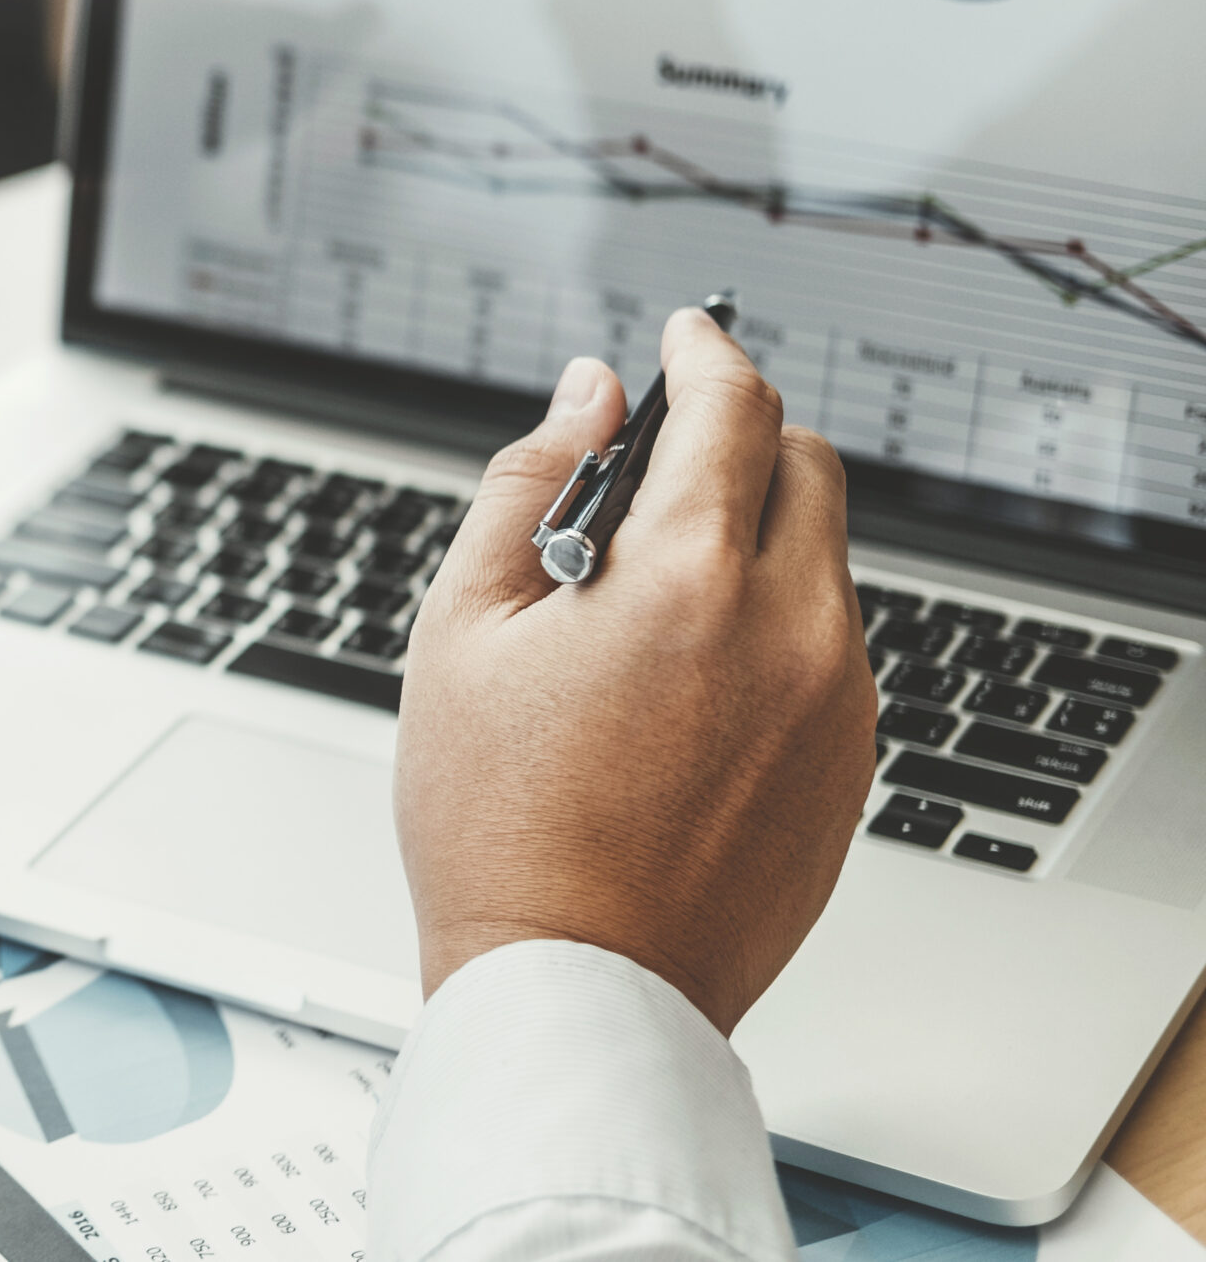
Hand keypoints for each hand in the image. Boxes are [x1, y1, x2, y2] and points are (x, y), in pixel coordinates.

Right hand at [396, 310, 875, 1032]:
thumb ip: (526, 487)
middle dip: (741, 438)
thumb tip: (584, 394)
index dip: (706, 349)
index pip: (734, 403)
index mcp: (688, 579)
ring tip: (646, 609)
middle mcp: (792, 628)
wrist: (581, 983)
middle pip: (806, 464)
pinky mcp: (854, 764)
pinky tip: (684, 685)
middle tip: (659, 471)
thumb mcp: (462, 631)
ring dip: (753, 539)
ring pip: (822, 560)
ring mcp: (840, 701)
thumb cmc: (498, 822)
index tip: (687, 333)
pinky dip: (773, 625)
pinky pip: (832, 647)